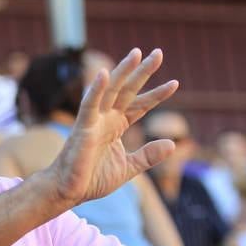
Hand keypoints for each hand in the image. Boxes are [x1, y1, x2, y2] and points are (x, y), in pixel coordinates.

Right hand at [48, 48, 177, 205]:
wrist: (69, 192)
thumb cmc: (93, 179)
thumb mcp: (129, 167)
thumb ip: (148, 155)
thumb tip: (172, 144)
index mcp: (117, 126)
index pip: (140, 105)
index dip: (157, 94)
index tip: (175, 83)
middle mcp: (106, 118)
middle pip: (128, 90)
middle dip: (143, 72)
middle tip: (158, 53)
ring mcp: (94, 120)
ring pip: (110, 90)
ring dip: (123, 71)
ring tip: (136, 53)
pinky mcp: (82, 127)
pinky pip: (89, 105)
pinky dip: (96, 89)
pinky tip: (104, 73)